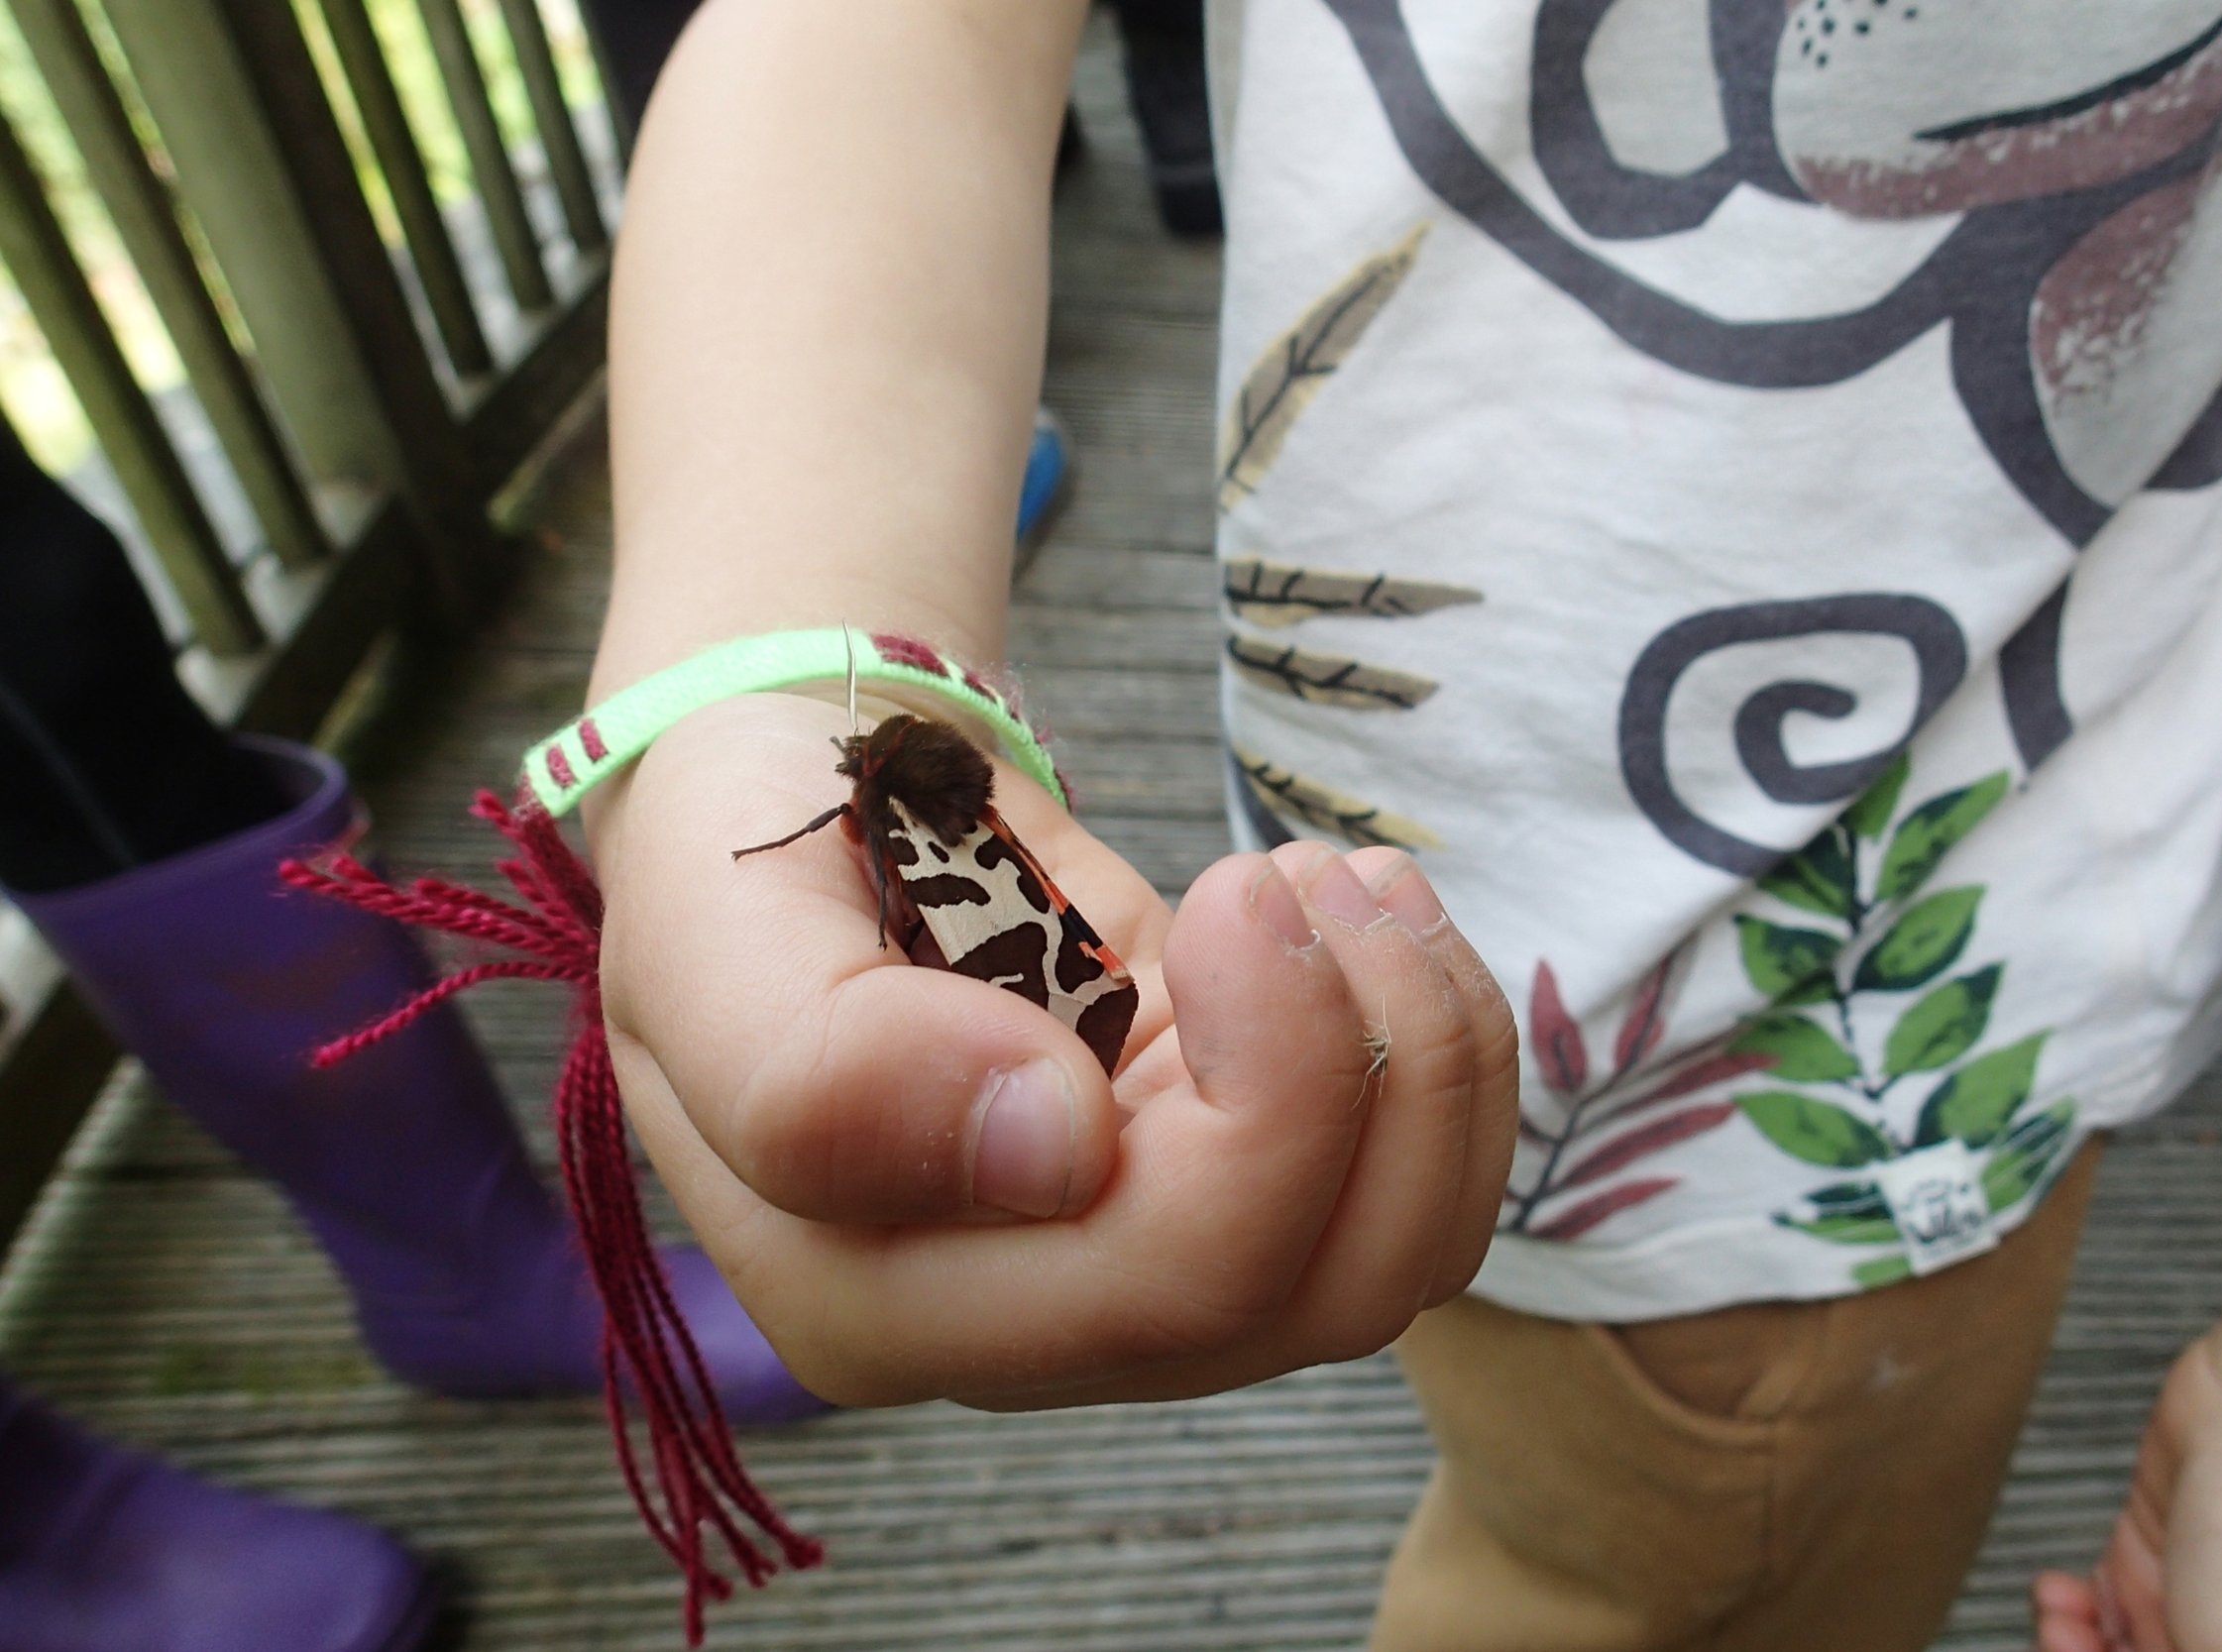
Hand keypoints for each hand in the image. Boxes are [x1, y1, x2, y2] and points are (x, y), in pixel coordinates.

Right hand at [587, 690, 1518, 1407]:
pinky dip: (1443, 1046)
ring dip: (1433, 1052)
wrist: (801, 800)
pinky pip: (1406, 1188)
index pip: (1172, 1283)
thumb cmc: (736, 857)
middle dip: (1380, 1059)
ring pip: (1392, 1257)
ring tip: (1347, 879)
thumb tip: (1051, 1150)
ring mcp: (1142, 1267)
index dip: (1281, 1095)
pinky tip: (1368, 918)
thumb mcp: (709, 925)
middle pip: (1315, 1293)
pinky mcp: (1220, 1189)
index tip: (1239, 893)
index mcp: (885, 1301)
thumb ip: (819, 1071)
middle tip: (1305, 872)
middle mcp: (1030, 1328)